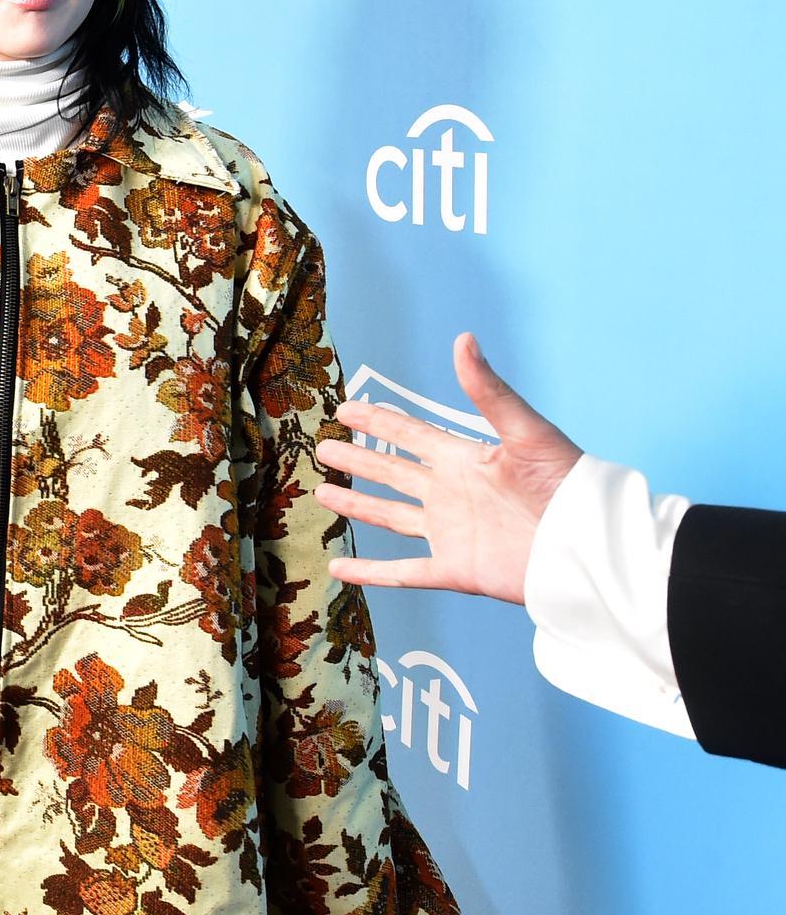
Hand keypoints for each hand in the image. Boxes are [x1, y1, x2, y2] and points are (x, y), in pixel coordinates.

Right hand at [313, 333, 585, 604]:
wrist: (591, 546)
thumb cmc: (569, 485)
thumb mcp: (527, 432)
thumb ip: (489, 391)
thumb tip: (463, 341)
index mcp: (465, 460)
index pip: (409, 435)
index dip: (377, 421)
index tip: (346, 408)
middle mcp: (452, 494)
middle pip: (393, 472)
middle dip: (359, 459)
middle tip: (324, 447)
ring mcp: (451, 532)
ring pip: (391, 517)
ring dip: (358, 504)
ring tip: (324, 493)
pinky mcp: (455, 568)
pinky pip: (403, 573)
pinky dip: (370, 573)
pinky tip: (340, 570)